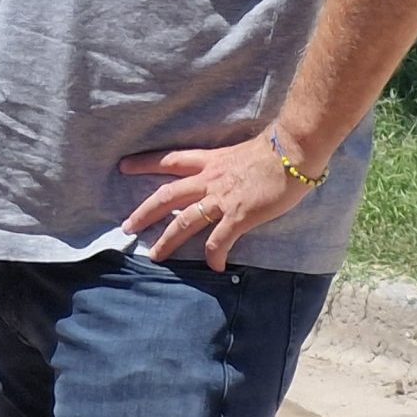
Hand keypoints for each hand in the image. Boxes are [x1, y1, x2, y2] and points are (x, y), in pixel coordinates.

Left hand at [117, 129, 314, 270]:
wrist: (293, 152)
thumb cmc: (274, 150)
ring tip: (155, 256)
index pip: (169, 160)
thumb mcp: (241, 153)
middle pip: (166, 195)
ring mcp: (221, 199)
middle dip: (144, 212)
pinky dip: (214, 255)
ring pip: (184, 221)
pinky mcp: (239, 216)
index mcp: (209, 161)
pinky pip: (220, 240)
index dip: (144, 163)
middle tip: (126, 226)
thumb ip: (229, 165)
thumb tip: (230, 173)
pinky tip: (214, 267)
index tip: (123, 166)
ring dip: (167, 240)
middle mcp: (208, 180)